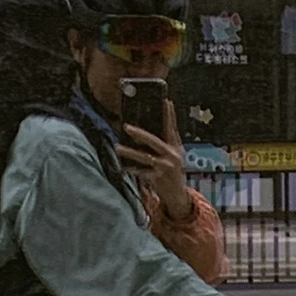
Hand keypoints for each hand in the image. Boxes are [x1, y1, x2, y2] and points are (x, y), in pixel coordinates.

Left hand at [117, 100, 193, 221]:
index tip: (165, 101)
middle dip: (139, 133)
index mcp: (176, 147)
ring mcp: (165, 167)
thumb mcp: (175, 156)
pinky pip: (141, 172)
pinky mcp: (158, 178)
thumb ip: (166, 143)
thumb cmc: (173, 172)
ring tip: (118, 147)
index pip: (172, 127)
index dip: (169, 114)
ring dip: (129, 152)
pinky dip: (132, 169)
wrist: (178, 195)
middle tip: (126, 126)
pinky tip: (124, 166)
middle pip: (154, 141)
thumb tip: (149, 130)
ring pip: (144, 157)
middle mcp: (172, 155)